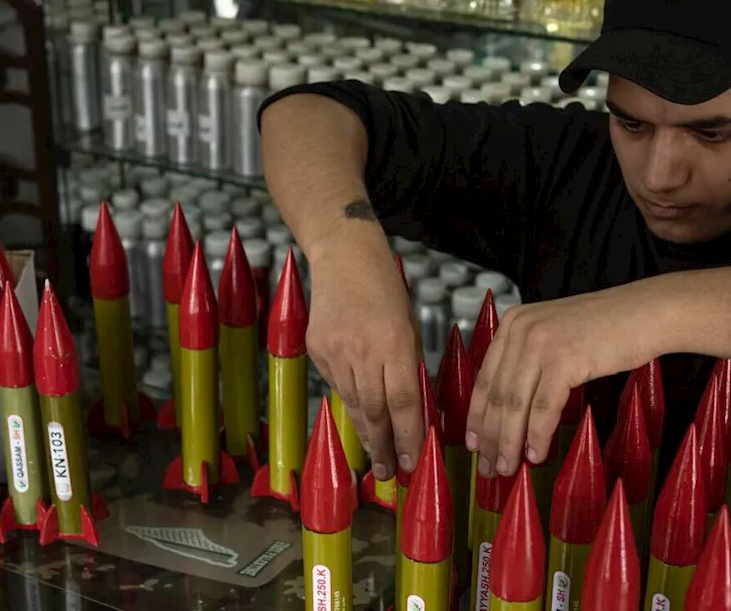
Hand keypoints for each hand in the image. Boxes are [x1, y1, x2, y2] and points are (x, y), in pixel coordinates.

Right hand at [306, 237, 422, 480]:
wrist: (344, 257)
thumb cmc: (387, 289)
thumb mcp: (411, 325)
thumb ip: (411, 366)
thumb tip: (414, 410)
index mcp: (397, 343)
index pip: (404, 402)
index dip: (408, 436)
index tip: (411, 461)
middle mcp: (364, 350)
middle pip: (375, 411)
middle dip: (382, 446)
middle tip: (387, 474)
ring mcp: (335, 351)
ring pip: (353, 403)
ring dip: (366, 432)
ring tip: (374, 456)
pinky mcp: (316, 349)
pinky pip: (337, 384)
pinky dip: (349, 400)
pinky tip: (358, 412)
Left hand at [465, 281, 668, 477]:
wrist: (647, 313)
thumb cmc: (608, 329)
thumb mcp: (555, 334)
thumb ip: (529, 358)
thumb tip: (510, 409)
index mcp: (514, 323)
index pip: (485, 378)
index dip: (476, 416)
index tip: (473, 443)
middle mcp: (521, 329)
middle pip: (497, 395)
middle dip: (490, 437)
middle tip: (489, 466)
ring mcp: (541, 343)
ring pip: (515, 405)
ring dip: (509, 442)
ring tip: (507, 468)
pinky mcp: (565, 359)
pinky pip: (543, 408)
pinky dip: (537, 436)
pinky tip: (535, 455)